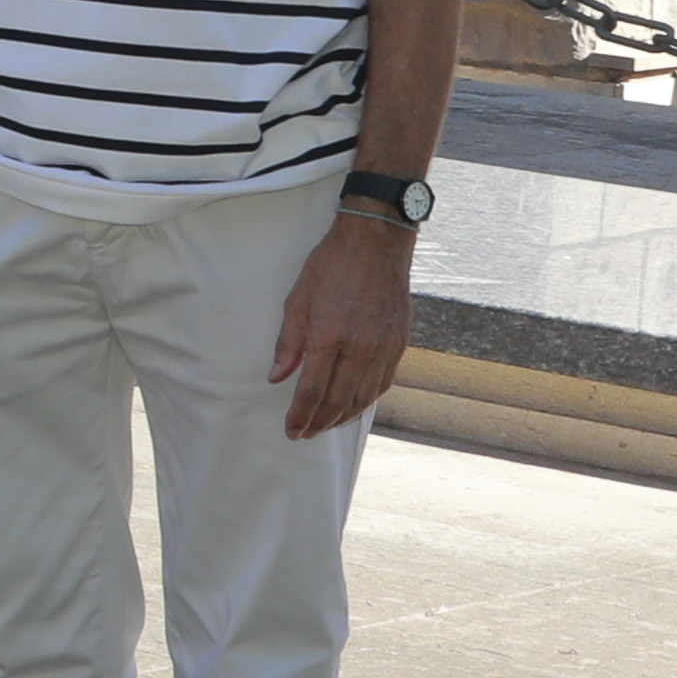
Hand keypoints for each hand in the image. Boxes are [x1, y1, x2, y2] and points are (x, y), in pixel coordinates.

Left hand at [272, 207, 417, 437]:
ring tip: (325, 425)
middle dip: (319, 423)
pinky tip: (353, 405)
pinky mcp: (399, 343)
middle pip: (338, 401)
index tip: (291, 430)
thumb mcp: (297, 300)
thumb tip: (277, 377)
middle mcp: (360, 348)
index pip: (312, 392)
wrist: (376, 243)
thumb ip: (288, 343)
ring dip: (343, 416)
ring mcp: (384, 347)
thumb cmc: (330, 267)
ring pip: (363, 397)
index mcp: (329, 338)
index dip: (300, 416)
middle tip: (304, 434)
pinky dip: (367, 400)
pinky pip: (383, 382)